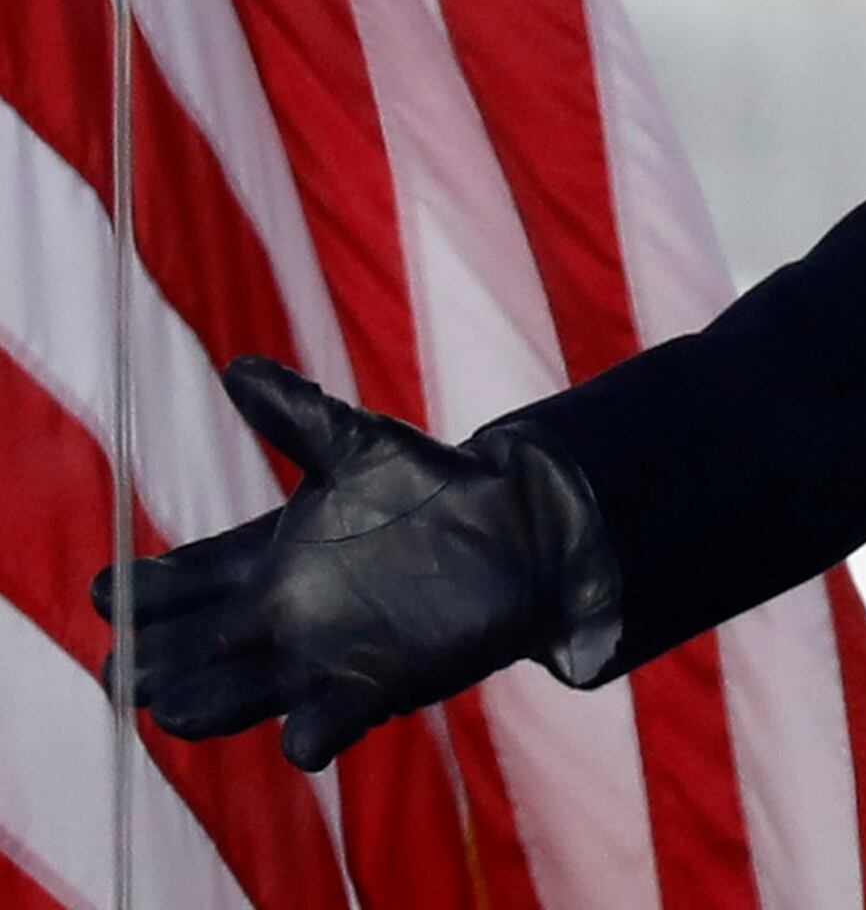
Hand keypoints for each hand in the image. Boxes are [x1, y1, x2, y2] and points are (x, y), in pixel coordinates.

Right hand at [91, 357, 617, 771]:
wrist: (520, 526)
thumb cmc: (432, 483)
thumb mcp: (360, 445)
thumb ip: (296, 414)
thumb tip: (236, 367)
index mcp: (269, 559)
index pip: (188, 579)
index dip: (146, 590)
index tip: (107, 591)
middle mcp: (281, 615)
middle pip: (196, 645)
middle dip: (154, 658)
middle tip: (118, 668)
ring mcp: (321, 658)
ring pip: (240, 692)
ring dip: (207, 702)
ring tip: (171, 707)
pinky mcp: (374, 688)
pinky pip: (328, 723)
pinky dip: (312, 734)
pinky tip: (302, 736)